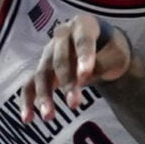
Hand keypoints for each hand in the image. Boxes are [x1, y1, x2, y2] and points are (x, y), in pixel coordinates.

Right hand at [16, 14, 134, 124]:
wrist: (103, 48)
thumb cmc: (112, 50)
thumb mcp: (116, 54)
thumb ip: (101, 62)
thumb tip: (81, 78)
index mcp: (83, 24)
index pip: (82, 40)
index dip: (83, 57)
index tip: (85, 77)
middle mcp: (62, 35)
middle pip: (60, 59)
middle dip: (66, 82)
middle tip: (74, 104)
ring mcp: (49, 52)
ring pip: (42, 74)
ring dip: (44, 96)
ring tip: (49, 117)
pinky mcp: (42, 70)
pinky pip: (30, 84)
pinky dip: (27, 101)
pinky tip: (28, 118)